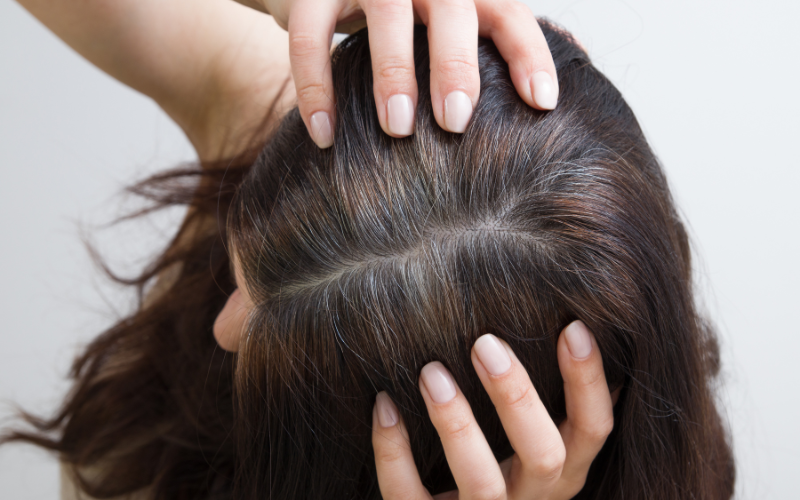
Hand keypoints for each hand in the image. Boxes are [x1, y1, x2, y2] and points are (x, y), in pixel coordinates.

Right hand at [235, 0, 558, 147]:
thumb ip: (477, 53)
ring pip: (386, 16)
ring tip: (397, 129)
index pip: (508, 14)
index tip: (542, 103)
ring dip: (392, 72)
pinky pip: (311, 34)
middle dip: (456, 65)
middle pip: (452, 10)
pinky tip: (324, 133)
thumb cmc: (395, 20)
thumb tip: (536, 110)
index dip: (528, 55)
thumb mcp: (439, 28)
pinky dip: (316, 85)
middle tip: (456, 122)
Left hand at [372, 321, 614, 498]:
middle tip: (485, 343)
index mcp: (561, 472)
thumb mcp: (528, 439)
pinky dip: (393, 452)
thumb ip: (542, 396)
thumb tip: (567, 322)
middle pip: (544, 455)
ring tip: (431, 372)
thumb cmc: (491, 458)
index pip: (593, 429)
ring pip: (481, 483)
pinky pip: (408, 496)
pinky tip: (385, 406)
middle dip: (517, 397)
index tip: (572, 327)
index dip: (588, 381)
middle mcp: (530, 499)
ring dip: (457, 424)